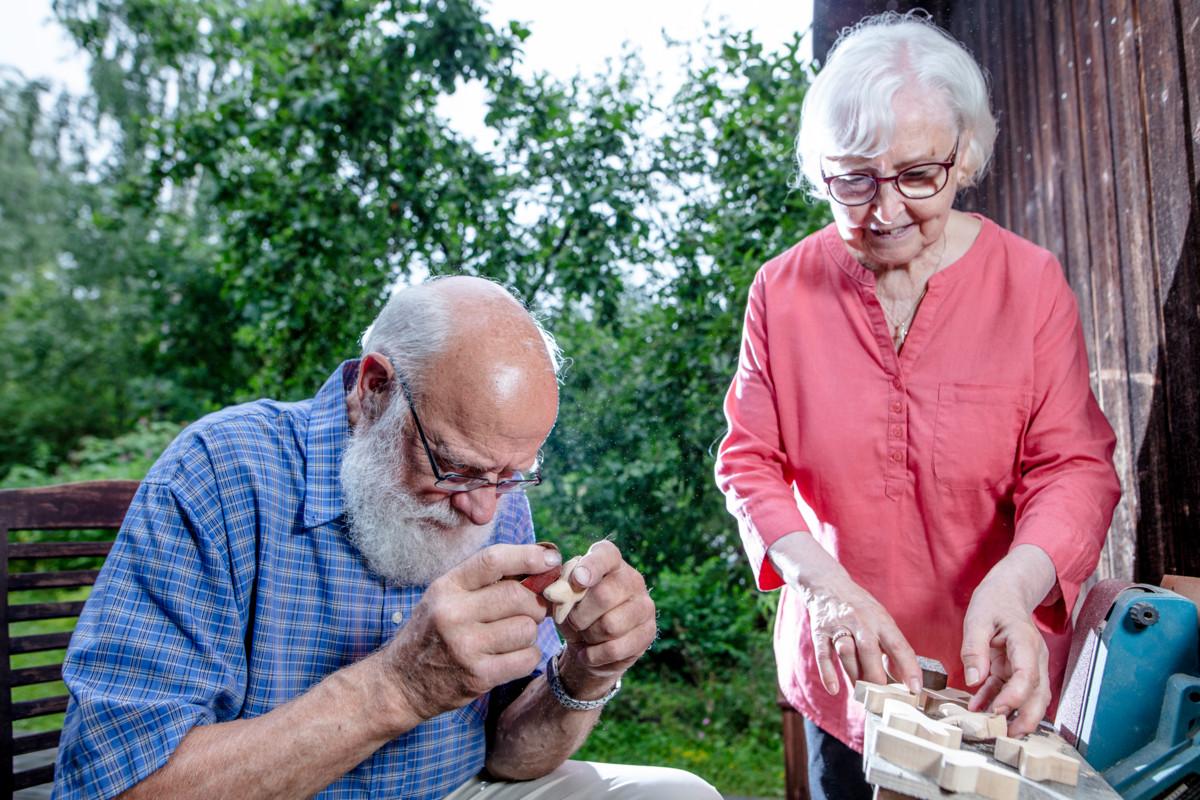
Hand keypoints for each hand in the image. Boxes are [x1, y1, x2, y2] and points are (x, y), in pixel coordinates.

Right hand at [382, 543, 560, 719]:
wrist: (400, 683)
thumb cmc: (432, 632)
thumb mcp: (446, 597)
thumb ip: (485, 581)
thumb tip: (540, 564)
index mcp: (447, 587)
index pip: (493, 560)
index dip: (528, 556)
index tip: (551, 558)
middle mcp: (454, 614)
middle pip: (518, 596)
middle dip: (535, 602)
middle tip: (531, 609)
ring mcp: (466, 647)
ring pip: (527, 628)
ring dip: (529, 632)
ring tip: (513, 635)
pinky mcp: (479, 676)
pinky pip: (527, 658)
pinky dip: (528, 655)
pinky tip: (511, 655)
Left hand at [554, 540, 656, 698]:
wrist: (589, 646)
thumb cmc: (574, 612)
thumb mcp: (562, 598)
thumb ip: (560, 589)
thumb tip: (557, 591)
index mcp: (611, 562)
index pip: (606, 555)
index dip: (591, 566)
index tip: (577, 580)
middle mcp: (633, 579)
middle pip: (604, 596)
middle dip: (579, 615)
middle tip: (573, 622)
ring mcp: (645, 606)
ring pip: (610, 625)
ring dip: (588, 636)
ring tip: (585, 635)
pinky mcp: (648, 633)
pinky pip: (615, 649)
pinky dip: (594, 656)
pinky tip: (589, 654)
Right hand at [801, 571, 921, 695]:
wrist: (828, 584)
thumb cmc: (860, 607)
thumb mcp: (881, 620)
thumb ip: (891, 647)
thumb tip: (903, 678)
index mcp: (880, 619)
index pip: (898, 645)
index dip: (908, 668)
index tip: (915, 689)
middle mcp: (860, 621)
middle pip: (870, 651)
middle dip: (877, 678)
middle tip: (883, 699)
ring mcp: (839, 625)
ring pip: (847, 653)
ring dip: (855, 676)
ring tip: (862, 695)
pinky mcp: (820, 631)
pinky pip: (823, 654)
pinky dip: (828, 673)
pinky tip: (835, 689)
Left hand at [961, 582, 1049, 736]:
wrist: (1006, 592)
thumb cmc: (994, 602)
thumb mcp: (977, 620)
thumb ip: (974, 649)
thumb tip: (974, 680)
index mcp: (1025, 643)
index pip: (1028, 676)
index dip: (1015, 696)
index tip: (997, 710)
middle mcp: (1033, 658)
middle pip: (1038, 695)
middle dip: (1025, 719)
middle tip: (1004, 735)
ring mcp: (1027, 665)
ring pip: (1029, 698)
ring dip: (1014, 716)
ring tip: (992, 730)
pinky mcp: (1016, 669)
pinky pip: (1009, 690)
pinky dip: (995, 701)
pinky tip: (977, 708)